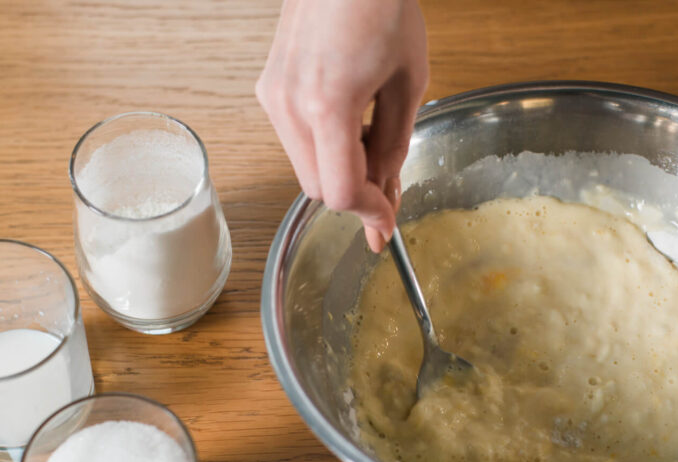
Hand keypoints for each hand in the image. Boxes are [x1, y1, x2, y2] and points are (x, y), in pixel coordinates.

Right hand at [256, 0, 428, 251]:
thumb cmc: (380, 5)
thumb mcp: (409, 81)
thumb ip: (395, 145)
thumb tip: (387, 191)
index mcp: (329, 103)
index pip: (342, 190)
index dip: (370, 214)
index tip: (387, 223)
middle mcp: (290, 103)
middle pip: (318, 189)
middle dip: (355, 195)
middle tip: (388, 187)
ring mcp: (273, 95)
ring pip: (304, 169)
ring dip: (338, 171)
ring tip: (371, 141)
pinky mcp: (268, 88)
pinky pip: (294, 141)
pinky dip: (322, 148)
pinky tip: (349, 125)